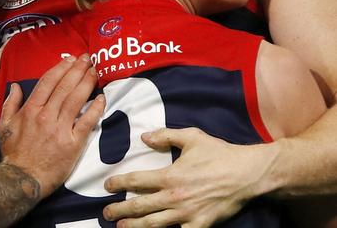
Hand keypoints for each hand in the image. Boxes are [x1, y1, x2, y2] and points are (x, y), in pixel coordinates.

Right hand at [0, 54, 105, 198]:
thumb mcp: (4, 126)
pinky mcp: (73, 144)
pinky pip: (87, 122)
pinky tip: (101, 98)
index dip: (61, 68)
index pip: (48, 82)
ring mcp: (60, 129)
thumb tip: (15, 86)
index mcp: (30, 109)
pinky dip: (95, 109)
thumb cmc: (13, 154)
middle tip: (87, 58)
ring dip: (87, 83)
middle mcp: (46, 116)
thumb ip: (10, 104)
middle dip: (78, 69)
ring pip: (77, 100)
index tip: (70, 59)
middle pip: (65, 87)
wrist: (22, 180)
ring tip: (94, 71)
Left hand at [103, 127, 275, 227]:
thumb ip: (165, 135)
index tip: (107, 186)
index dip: (119, 183)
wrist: (248, 175)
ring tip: (121, 227)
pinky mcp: (200, 225)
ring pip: (154, 224)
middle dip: (120, 210)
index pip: (137, 180)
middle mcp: (174, 197)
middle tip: (106, 213)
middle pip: (140, 206)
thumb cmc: (219, 154)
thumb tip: (144, 137)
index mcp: (170, 175)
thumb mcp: (191, 137)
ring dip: (135, 226)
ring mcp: (187, 214)